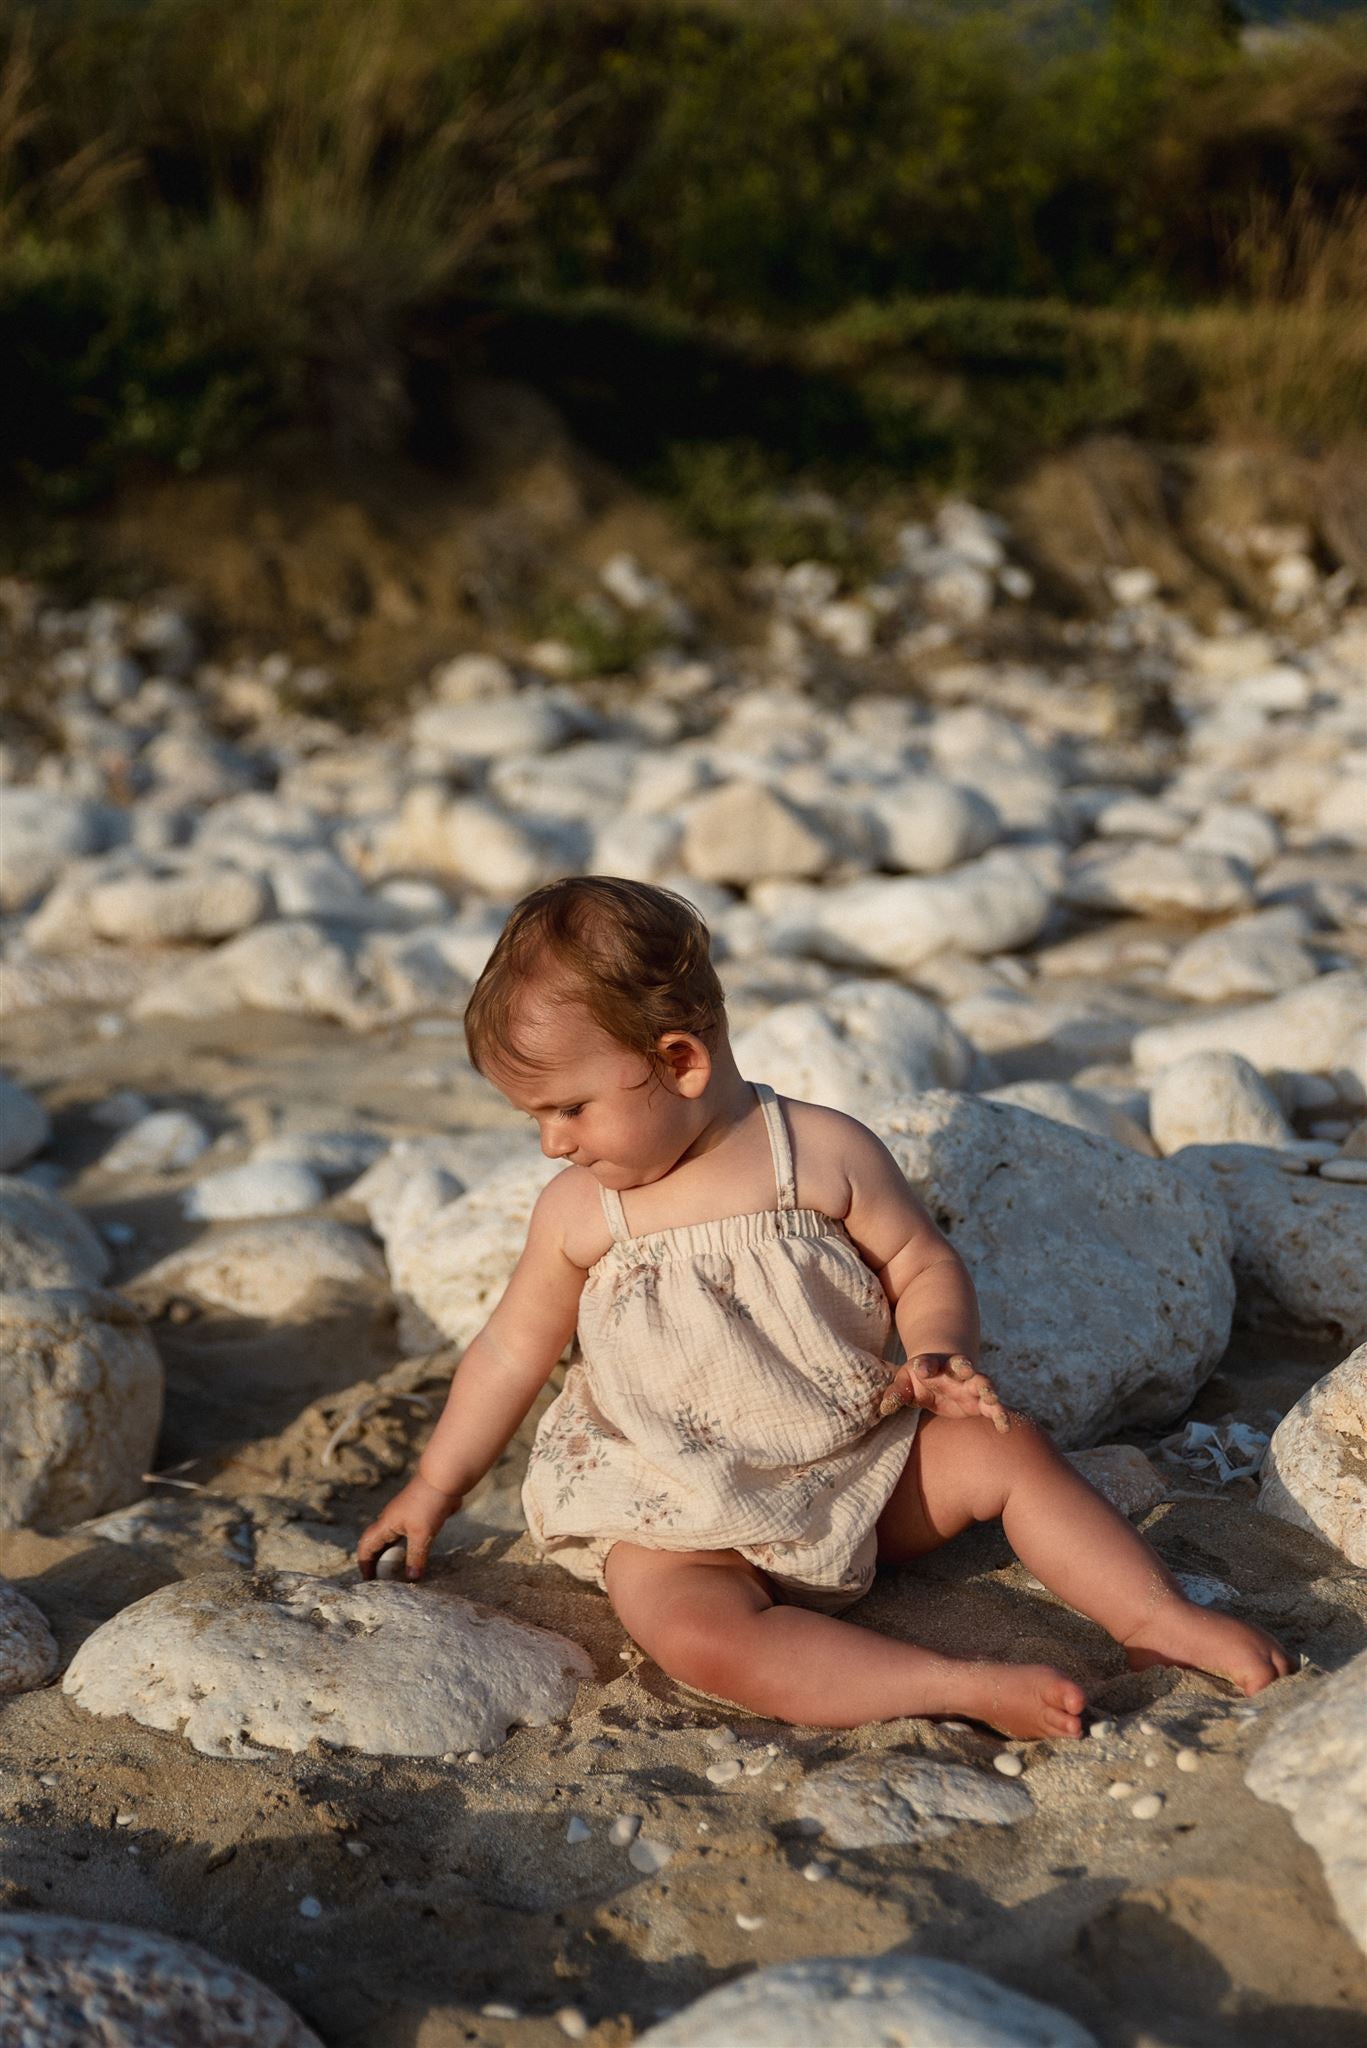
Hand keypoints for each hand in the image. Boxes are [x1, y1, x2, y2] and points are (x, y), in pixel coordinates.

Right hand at [357, 1474, 462, 1581]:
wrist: (444, 1480)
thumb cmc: (428, 1504)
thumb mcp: (422, 1534)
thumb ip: (416, 1556)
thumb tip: (412, 1579)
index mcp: (386, 1524)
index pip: (366, 1546)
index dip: (365, 1563)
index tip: (368, 1581)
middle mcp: (391, 1521)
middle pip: (377, 1544)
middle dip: (376, 1561)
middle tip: (381, 1581)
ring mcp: (405, 1517)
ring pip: (393, 1540)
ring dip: (392, 1555)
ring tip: (396, 1574)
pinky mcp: (419, 1516)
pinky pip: (407, 1537)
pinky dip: (407, 1549)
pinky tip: (415, 1557)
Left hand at [877, 1353, 1009, 1431]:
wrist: (943, 1374)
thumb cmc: (919, 1378)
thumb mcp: (905, 1382)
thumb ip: (897, 1392)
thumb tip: (885, 1408)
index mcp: (934, 1364)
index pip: (929, 1362)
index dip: (926, 1364)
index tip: (921, 1368)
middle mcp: (956, 1372)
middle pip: (963, 1366)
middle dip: (965, 1367)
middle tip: (966, 1369)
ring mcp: (970, 1385)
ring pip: (983, 1384)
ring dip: (987, 1389)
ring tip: (991, 1397)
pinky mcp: (980, 1402)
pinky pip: (993, 1409)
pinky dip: (1000, 1416)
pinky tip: (1005, 1428)